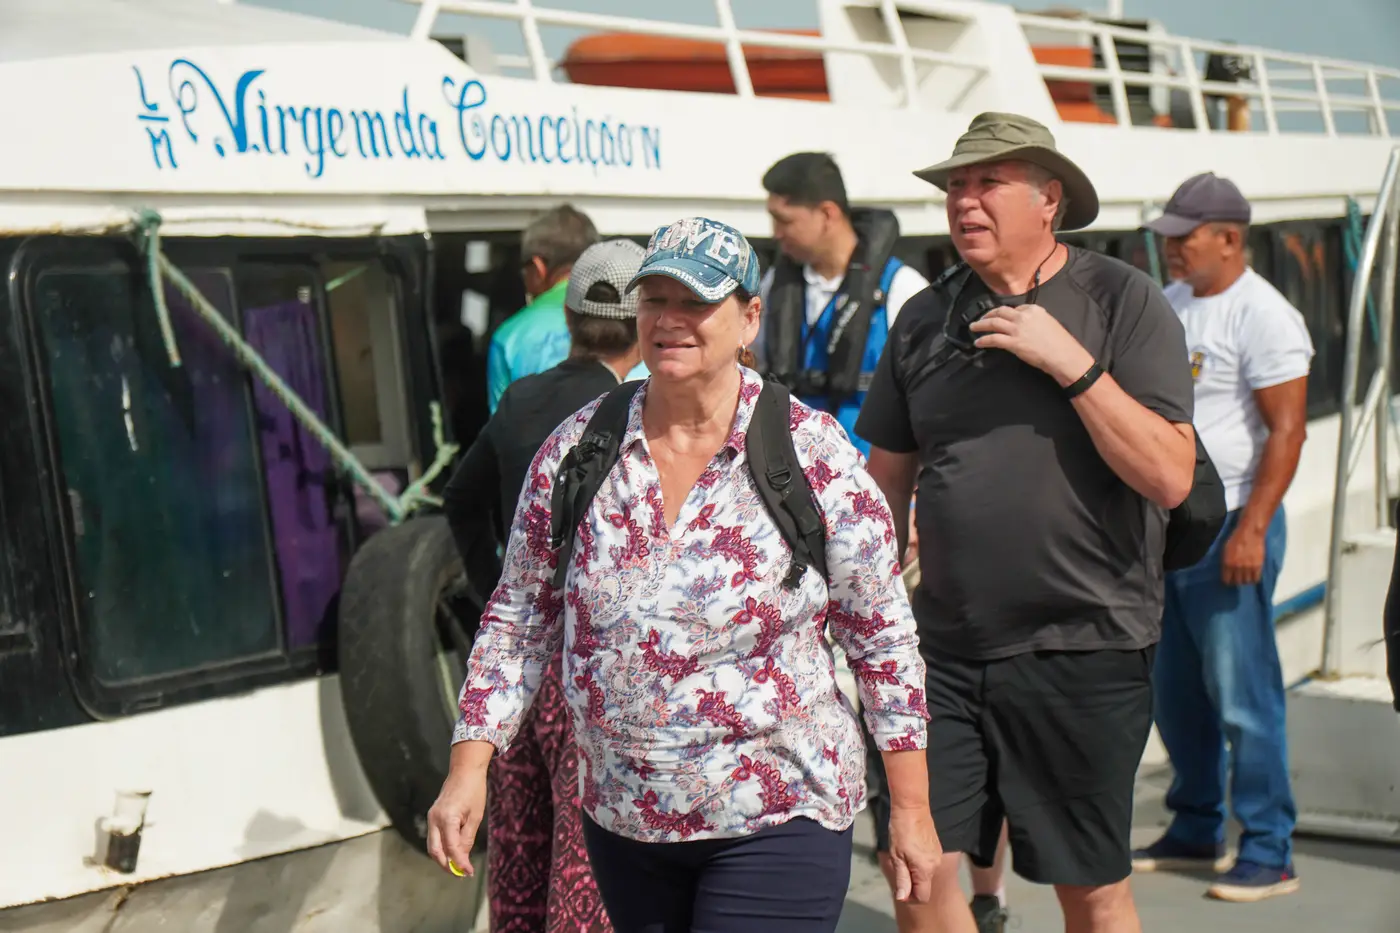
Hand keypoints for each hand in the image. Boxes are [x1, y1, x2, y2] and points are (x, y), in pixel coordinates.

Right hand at [426, 756, 488, 876]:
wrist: (464, 771)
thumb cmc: (473, 791)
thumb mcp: (475, 816)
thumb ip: (467, 838)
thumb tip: (463, 858)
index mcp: (447, 818)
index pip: (451, 848)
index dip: (460, 863)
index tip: (469, 872)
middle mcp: (434, 819)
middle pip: (435, 851)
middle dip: (446, 865)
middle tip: (461, 874)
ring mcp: (431, 818)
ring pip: (432, 846)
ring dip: (443, 859)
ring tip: (458, 866)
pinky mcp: (432, 817)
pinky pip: (434, 838)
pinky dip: (442, 848)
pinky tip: (454, 852)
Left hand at [885, 805, 942, 903]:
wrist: (912, 808)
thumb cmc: (901, 831)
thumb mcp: (897, 857)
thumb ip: (902, 879)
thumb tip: (902, 898)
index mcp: (925, 870)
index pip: (922, 896)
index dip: (910, 896)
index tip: (900, 885)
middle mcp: (935, 865)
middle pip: (924, 885)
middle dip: (911, 882)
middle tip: (898, 866)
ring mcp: (937, 856)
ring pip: (926, 874)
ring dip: (915, 871)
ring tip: (903, 855)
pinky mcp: (936, 848)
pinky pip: (928, 863)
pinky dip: (919, 862)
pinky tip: (910, 849)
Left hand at [969, 304, 1094, 386]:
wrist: (1063, 355)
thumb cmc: (1060, 343)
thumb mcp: (1048, 324)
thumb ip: (1035, 321)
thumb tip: (1026, 326)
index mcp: (1034, 309)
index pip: (1014, 308)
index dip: (1004, 313)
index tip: (998, 316)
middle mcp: (1023, 316)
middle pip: (1000, 312)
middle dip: (988, 314)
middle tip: (981, 319)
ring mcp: (1017, 329)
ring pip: (993, 323)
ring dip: (981, 325)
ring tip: (973, 327)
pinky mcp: (1012, 342)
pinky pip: (993, 339)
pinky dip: (983, 340)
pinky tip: (978, 342)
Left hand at [1221, 524, 1265, 585]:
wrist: (1250, 533)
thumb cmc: (1236, 539)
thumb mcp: (1225, 550)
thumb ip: (1226, 562)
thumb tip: (1226, 571)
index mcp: (1228, 563)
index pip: (1226, 580)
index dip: (1227, 581)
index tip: (1229, 580)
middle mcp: (1237, 567)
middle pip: (1237, 582)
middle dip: (1236, 581)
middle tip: (1237, 578)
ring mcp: (1249, 567)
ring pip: (1247, 581)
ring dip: (1245, 580)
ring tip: (1245, 577)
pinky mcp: (1258, 566)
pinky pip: (1256, 579)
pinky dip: (1254, 579)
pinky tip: (1253, 576)